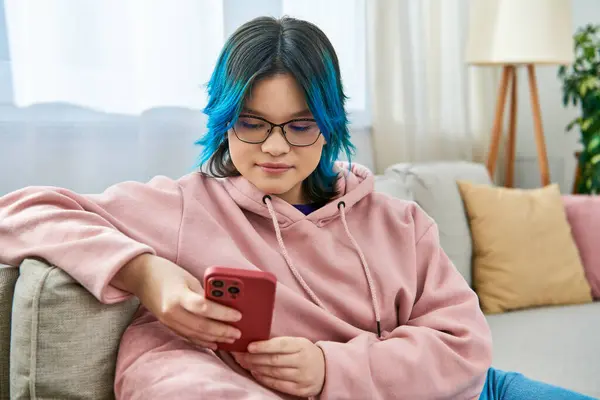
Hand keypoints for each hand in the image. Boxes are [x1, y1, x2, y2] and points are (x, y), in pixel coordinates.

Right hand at [113, 254, 241, 349]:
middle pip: (201, 326)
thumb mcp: (188, 278)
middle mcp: (171, 312)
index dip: (223, 314)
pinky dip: (202, 341)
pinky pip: (187, 336)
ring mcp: (168, 321)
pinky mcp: (167, 325)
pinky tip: (214, 343)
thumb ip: (203, 293)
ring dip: (214, 338)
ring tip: (230, 339)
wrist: (141, 276)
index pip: (204, 308)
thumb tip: (224, 305)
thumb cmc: (167, 272)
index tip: (238, 316)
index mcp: (177, 296)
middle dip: (222, 331)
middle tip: (238, 332)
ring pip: (195, 334)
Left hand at [233, 336, 325, 397]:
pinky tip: (256, 373)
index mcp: (302, 346)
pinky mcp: (300, 389)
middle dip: (254, 358)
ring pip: (274, 373)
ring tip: (245, 363)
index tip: (249, 346)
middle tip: (240, 356)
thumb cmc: (305, 353)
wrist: (325, 369)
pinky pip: (278, 384)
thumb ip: (280, 343)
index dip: (263, 346)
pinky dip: (264, 379)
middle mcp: (303, 361)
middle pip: (274, 361)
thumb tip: (255, 342)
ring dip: (256, 368)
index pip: (280, 345)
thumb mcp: (298, 343)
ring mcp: (302, 376)